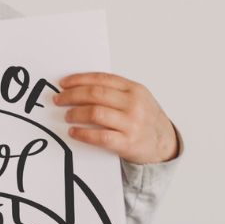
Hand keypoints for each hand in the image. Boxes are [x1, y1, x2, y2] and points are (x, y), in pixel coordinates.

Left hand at [51, 73, 179, 164]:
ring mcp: (131, 123)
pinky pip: (100, 136)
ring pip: (95, 113)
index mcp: (135, 89)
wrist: (164, 144)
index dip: (79, 79)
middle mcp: (134, 104)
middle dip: (72, 95)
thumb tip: (81, 87)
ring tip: (67, 115)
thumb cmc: (146, 120)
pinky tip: (74, 132)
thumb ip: (115, 91)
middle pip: (95, 94)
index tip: (63, 83)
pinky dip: (83, 133)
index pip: (102, 79)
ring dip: (75, 113)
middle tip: (59, 99)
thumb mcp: (137, 98)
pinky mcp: (127, 143)